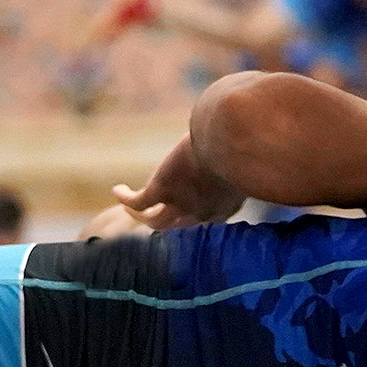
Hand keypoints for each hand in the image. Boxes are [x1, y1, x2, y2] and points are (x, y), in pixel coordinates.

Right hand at [105, 134, 241, 231]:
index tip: (187, 204)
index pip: (204, 220)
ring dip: (140, 216)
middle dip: (167, 221)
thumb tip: (247, 149)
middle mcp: (201, 212)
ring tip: (130, 208)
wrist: (233, 140)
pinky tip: (119, 190)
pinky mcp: (162, 189)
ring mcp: (180, 203)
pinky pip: (138, 202)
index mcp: (225, 208)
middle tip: (154, 213)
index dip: (192, 215)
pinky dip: (126, 198)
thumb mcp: (248, 160)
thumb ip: (244, 163)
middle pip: (177, 226)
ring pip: (153, 221)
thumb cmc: (245, 144)